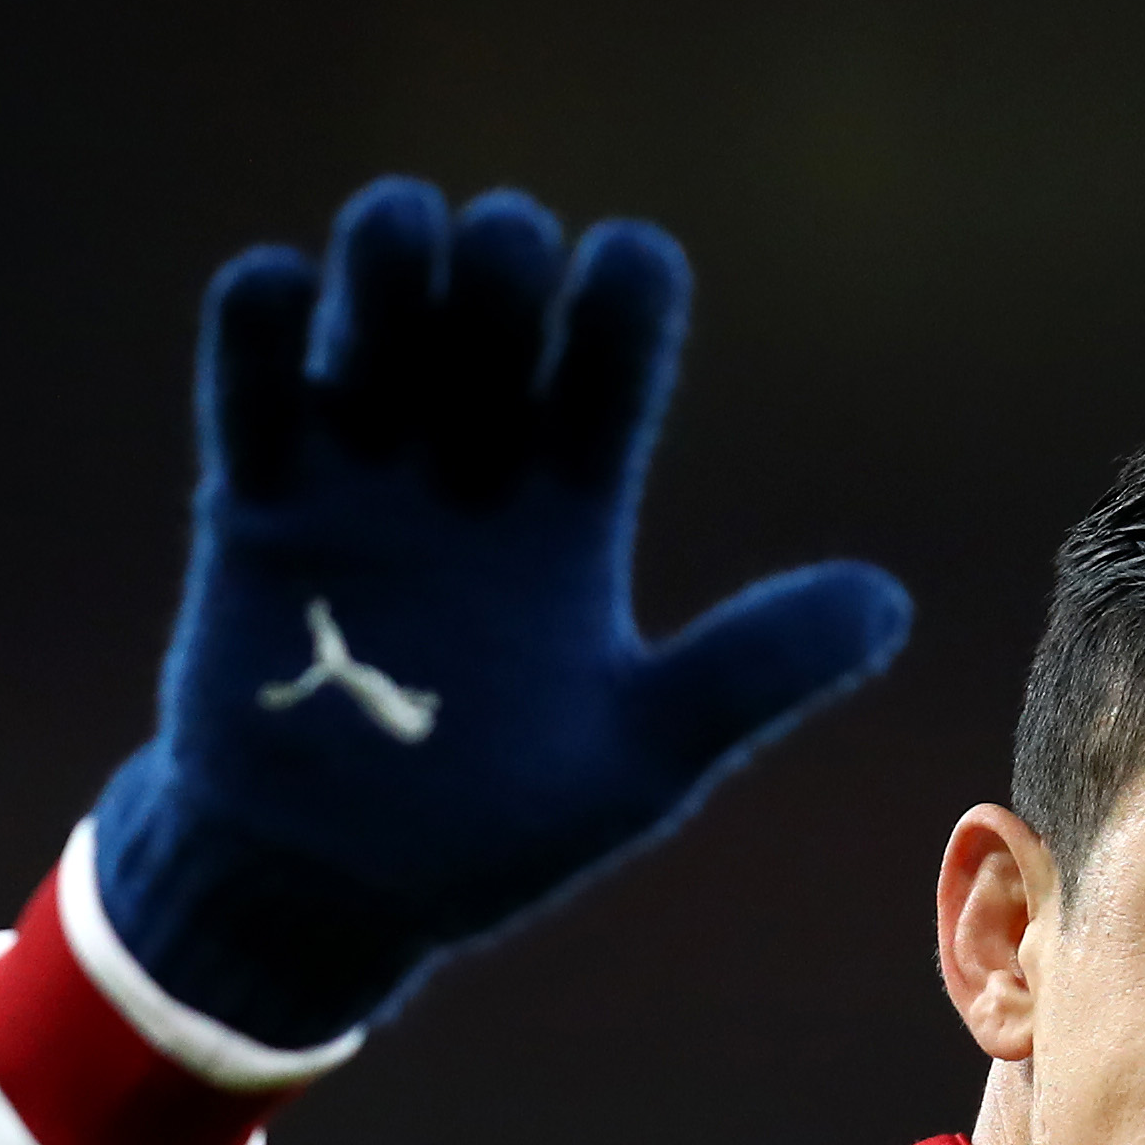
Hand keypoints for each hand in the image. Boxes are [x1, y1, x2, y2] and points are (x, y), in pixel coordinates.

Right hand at [88, 179, 912, 1059]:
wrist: (328, 900)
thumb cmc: (492, 835)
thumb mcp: (640, 756)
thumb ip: (755, 667)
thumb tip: (890, 602)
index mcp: (573, 500)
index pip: (618, 323)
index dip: (624, 285)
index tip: (609, 317)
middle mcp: (473, 458)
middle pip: (500, 263)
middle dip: (502, 258)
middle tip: (488, 361)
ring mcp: (363, 467)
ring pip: (382, 267)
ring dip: (392, 245)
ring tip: (385, 321)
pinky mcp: (255, 493)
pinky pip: (254, 339)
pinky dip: (272, 305)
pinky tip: (300, 351)